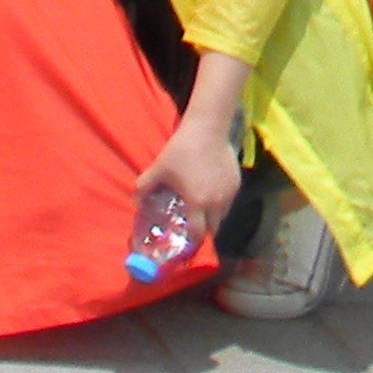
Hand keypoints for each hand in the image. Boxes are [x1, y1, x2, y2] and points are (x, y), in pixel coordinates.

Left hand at [133, 115, 244, 232]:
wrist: (207, 130)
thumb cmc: (181, 150)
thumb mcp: (159, 168)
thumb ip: (144, 186)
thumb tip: (134, 201)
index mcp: (198, 203)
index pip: (198, 234)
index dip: (192, 241)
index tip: (185, 242)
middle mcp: (217, 204)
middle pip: (213, 228)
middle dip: (204, 231)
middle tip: (192, 225)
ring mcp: (229, 194)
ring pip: (223, 215)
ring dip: (213, 217)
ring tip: (200, 208)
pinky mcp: (237, 184)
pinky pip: (228, 201)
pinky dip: (220, 202)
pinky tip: (209, 190)